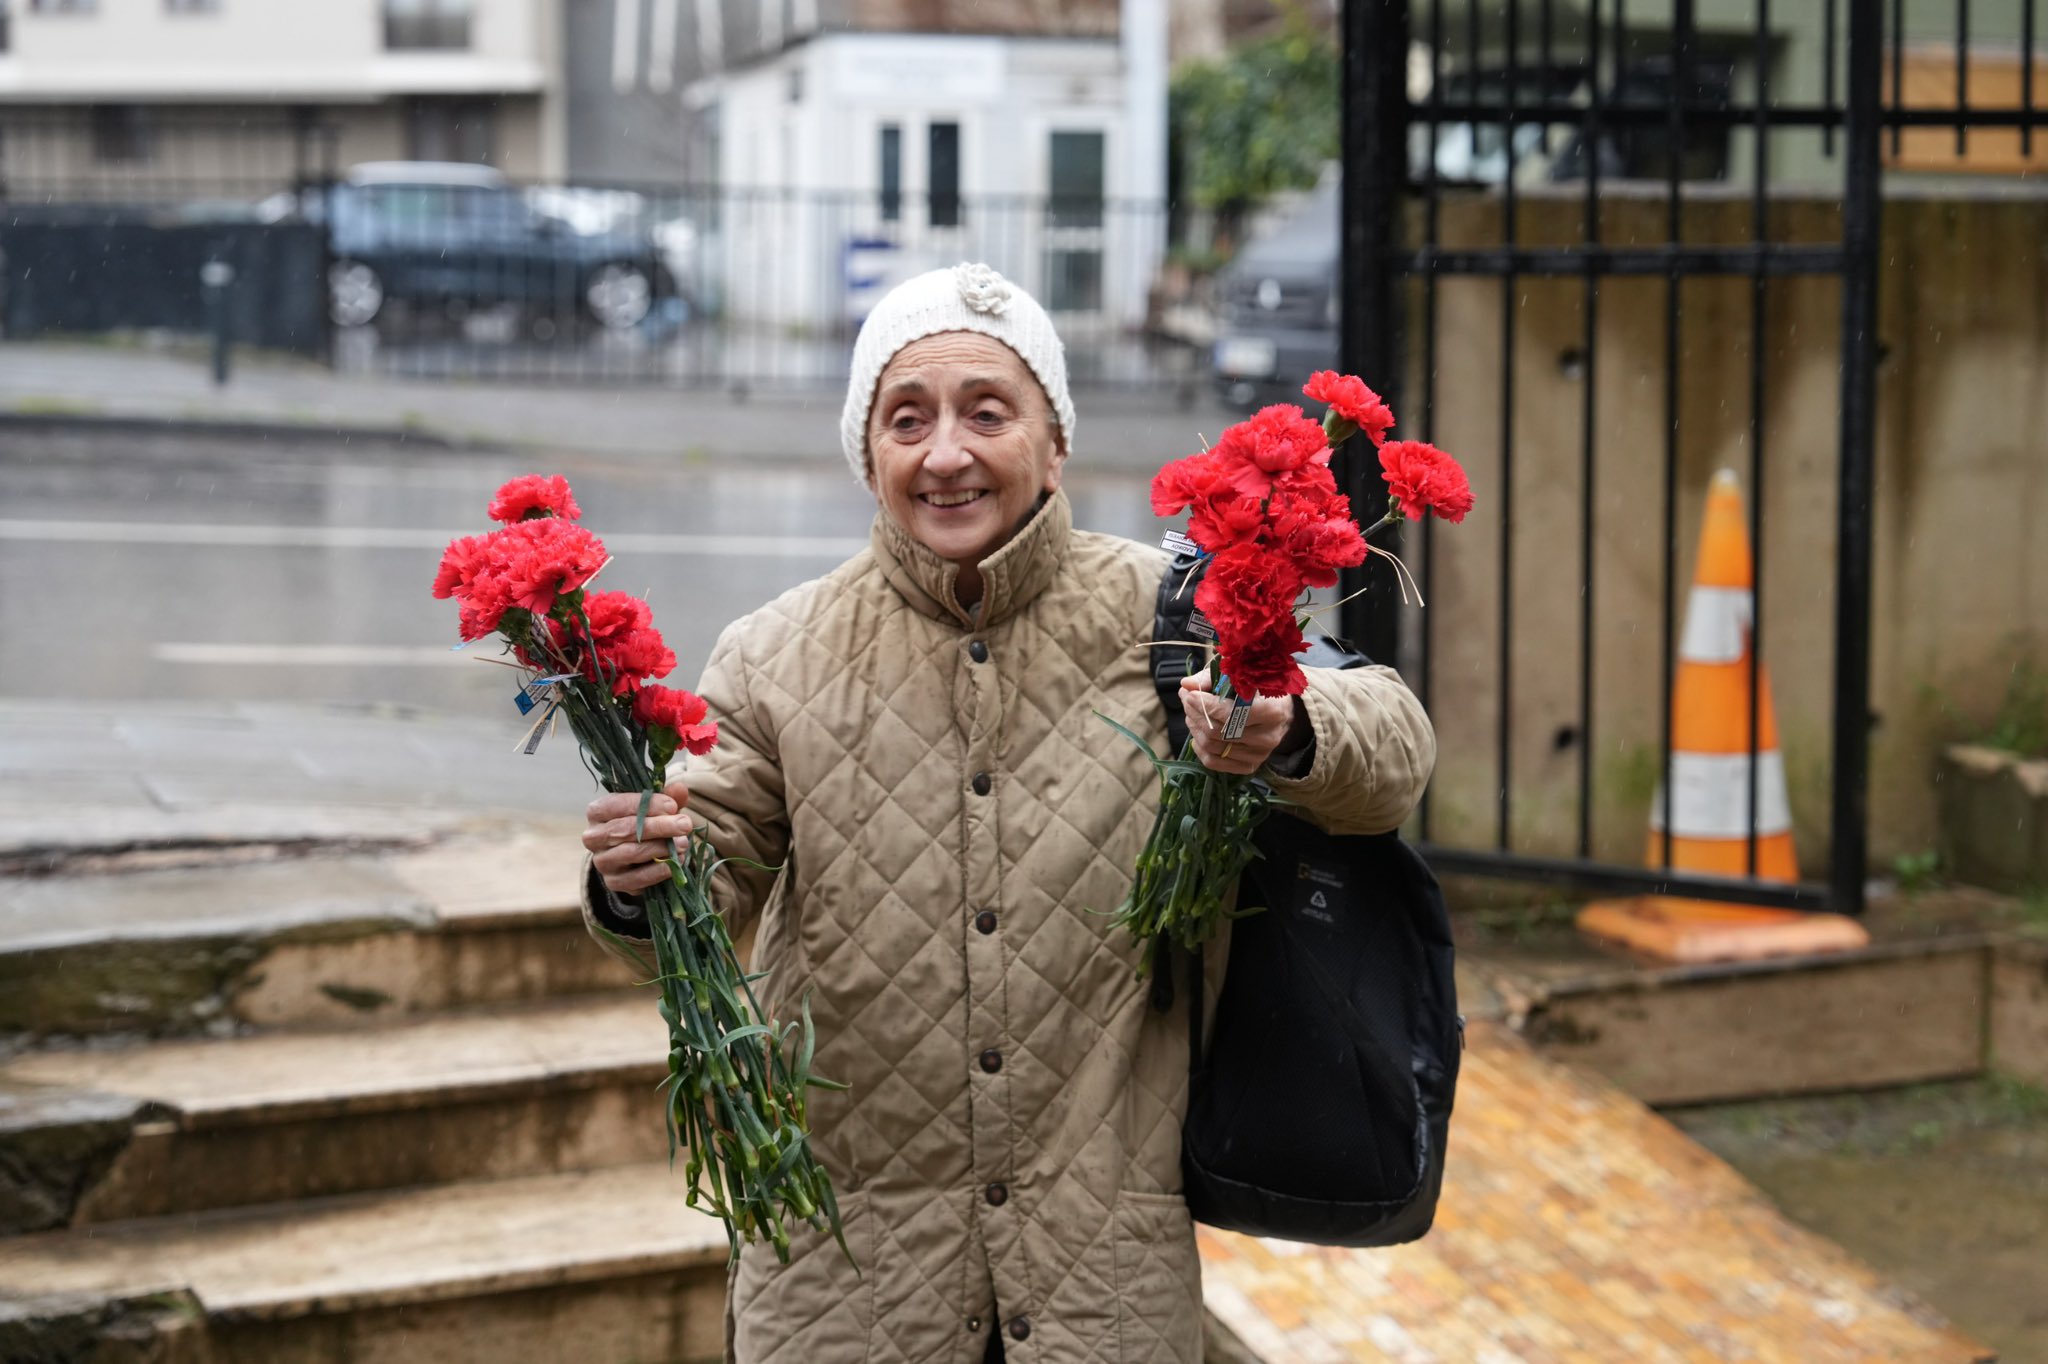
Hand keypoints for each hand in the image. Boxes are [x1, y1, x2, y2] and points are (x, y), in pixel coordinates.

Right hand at [583, 780, 692, 894]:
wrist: (633, 856)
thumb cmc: (643, 822)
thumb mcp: (653, 807)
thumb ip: (666, 797)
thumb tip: (680, 789)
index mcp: (597, 812)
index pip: (617, 805)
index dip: (647, 805)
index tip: (673, 806)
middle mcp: (593, 837)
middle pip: (625, 829)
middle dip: (659, 826)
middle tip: (685, 824)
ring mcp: (602, 861)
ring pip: (630, 853)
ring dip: (661, 848)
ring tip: (683, 843)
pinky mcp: (613, 882)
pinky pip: (636, 878)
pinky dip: (659, 870)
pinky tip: (676, 862)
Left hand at [1178, 675, 1309, 775]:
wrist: (1281, 713)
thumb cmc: (1259, 690)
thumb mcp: (1242, 677)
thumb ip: (1213, 679)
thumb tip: (1187, 684)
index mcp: (1271, 712)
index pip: (1229, 713)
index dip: (1204, 704)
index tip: (1190, 693)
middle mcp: (1267, 737)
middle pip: (1217, 731)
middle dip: (1195, 713)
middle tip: (1186, 698)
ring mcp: (1258, 755)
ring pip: (1212, 746)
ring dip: (1195, 727)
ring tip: (1191, 713)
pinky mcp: (1250, 766)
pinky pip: (1214, 763)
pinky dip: (1199, 748)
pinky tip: (1197, 734)